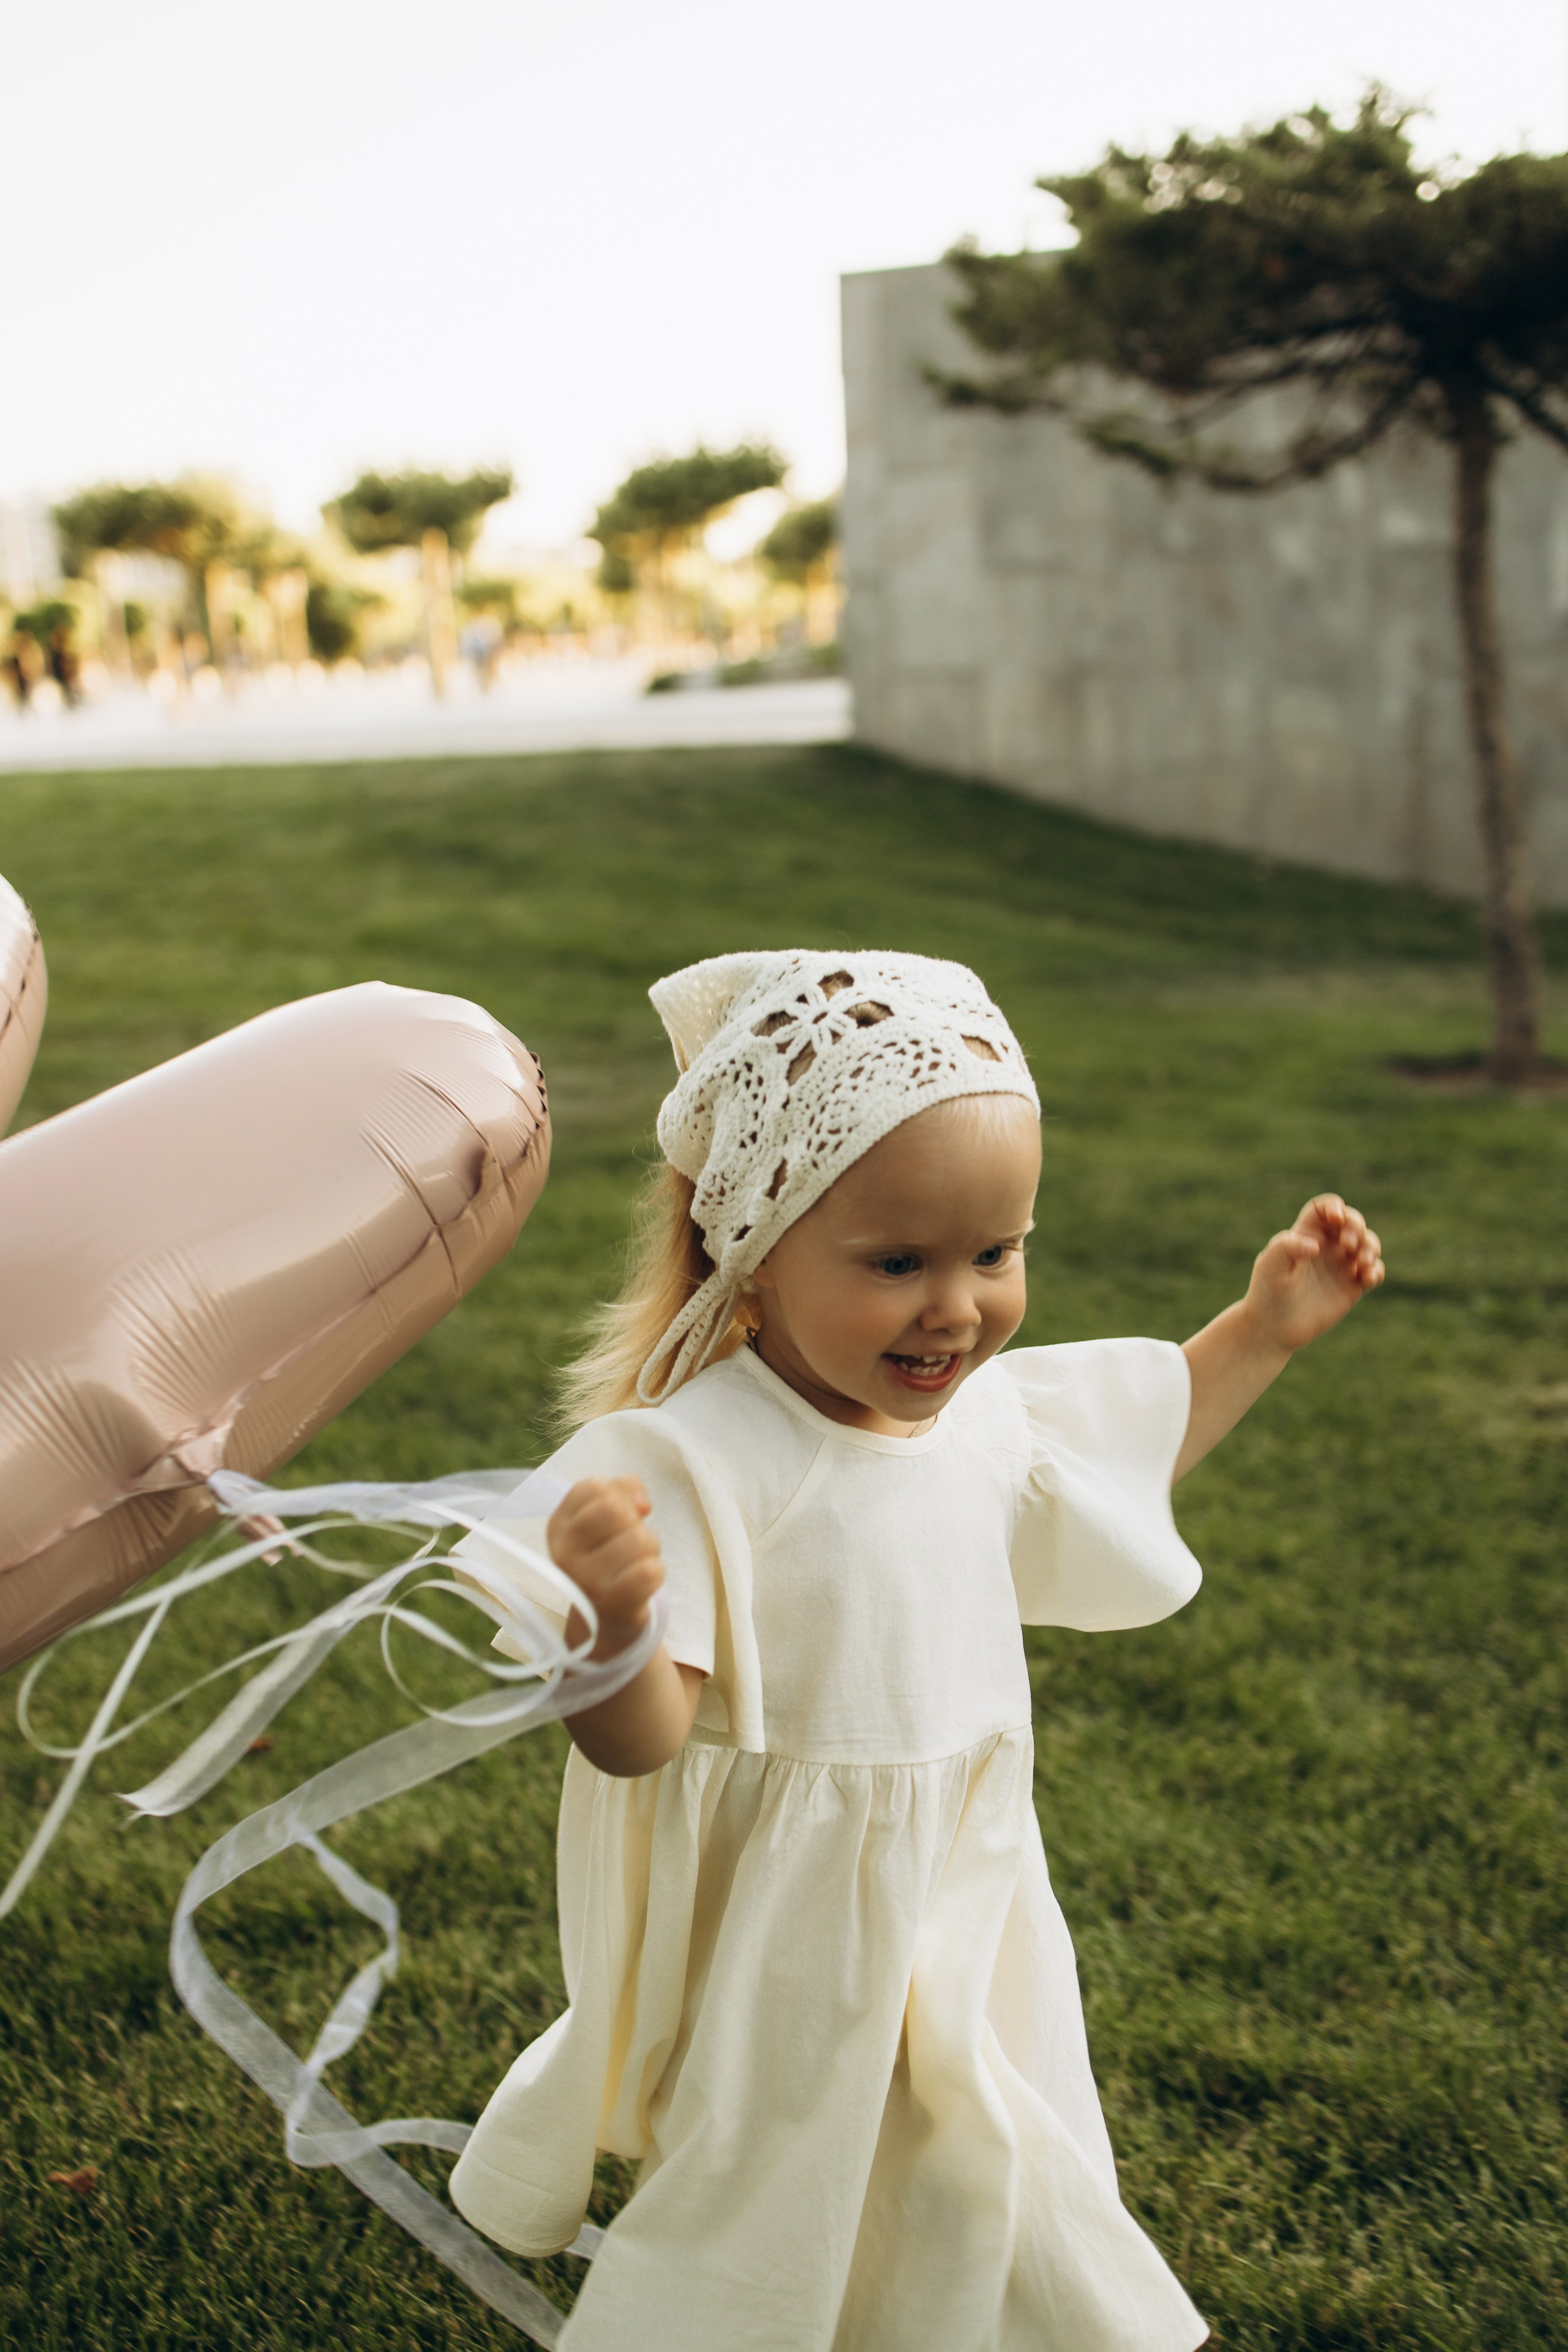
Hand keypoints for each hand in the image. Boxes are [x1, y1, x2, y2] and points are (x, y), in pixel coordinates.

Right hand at [547, 1475, 665, 1662]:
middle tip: (633, 1542)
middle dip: (636, 1522)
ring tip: (638, 1563)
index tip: (626, 1513)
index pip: (592, 1487)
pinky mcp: (613, 1605)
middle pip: (615, 1510)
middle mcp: (565, 1552)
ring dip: (651, 1549)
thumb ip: (621, 1492)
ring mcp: (586, 1581)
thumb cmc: (608, 1560)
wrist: (604, 1622)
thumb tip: (642, 1503)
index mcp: (559, 1526)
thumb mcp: (603, 1521)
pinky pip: (649, 1572)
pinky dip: (656, 1572)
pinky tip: (644, 1581)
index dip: (619, 1494)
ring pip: (639, 1539)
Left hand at [1243, 1194, 1383, 1354]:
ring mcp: (1341, 1265)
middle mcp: (1326, 1246)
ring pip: (1368, 1244)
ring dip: (1371, 1247)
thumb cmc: (1268, 1292)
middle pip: (1351, 1222)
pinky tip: (1368, 1278)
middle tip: (1348, 1245)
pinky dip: (1376, 1270)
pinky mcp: (1352, 1286)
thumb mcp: (1270, 1266)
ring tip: (1362, 1262)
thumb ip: (1287, 1248)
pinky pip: (1373, 1271)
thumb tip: (1315, 1246)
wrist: (1274, 1327)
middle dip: (1356, 1227)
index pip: (1323, 1209)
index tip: (1337, 1218)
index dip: (1334, 1207)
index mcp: (1305, 1234)